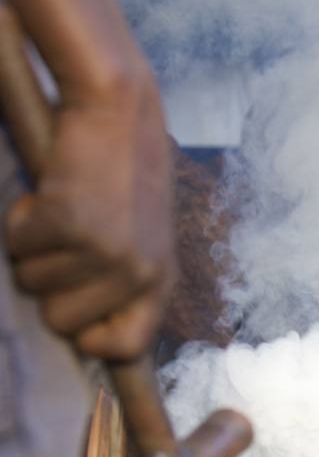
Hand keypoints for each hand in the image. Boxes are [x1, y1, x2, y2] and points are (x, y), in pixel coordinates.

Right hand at [5, 77, 175, 360]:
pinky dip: (22, 218)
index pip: (124, 347)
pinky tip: (51, 191)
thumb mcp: (145, 237)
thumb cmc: (126, 174)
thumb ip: (125, 282)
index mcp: (162, 280)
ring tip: (67, 208)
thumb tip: (87, 336)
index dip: (88, 338)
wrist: (119, 109)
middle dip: (49, 284)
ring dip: (36, 247)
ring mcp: (105, 250)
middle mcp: (139, 273)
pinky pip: (18, 242)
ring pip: (32, 281)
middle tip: (68, 242)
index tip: (75, 310)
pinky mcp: (68, 222)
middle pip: (61, 321)